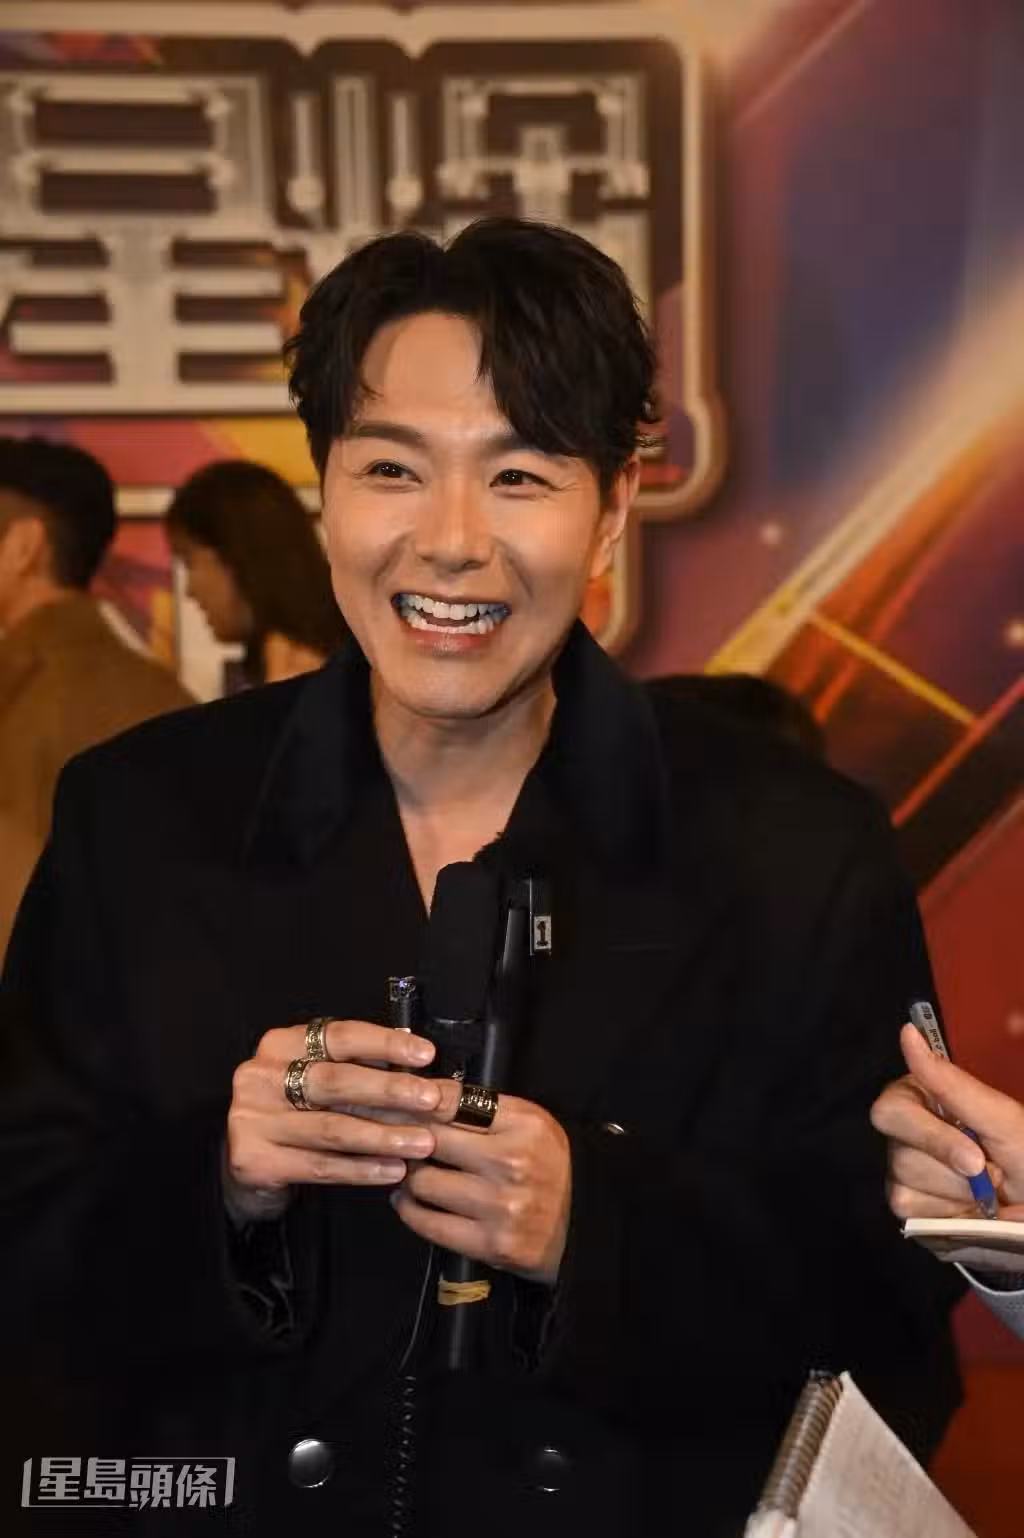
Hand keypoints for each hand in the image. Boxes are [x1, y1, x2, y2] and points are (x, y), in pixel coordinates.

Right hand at [225, 1020, 441, 1222]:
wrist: (247, 1164)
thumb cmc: (298, 1115)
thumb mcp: (329, 1086)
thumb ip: (375, 1080)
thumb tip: (438, 1086)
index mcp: (282, 1045)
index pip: (340, 1036)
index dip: (386, 1043)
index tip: (426, 1055)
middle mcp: (260, 1076)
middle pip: (335, 1081)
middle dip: (389, 1090)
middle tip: (432, 1101)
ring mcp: (252, 1119)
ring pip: (331, 1128)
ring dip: (383, 1135)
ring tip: (422, 1143)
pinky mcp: (254, 1160)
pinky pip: (319, 1165)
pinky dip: (362, 1169)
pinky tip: (393, 1170)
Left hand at [390, 1087, 570, 1286]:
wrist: (586, 1226)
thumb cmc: (551, 1168)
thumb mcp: (532, 1124)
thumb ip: (484, 1110)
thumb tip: (427, 1097)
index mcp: (523, 1124)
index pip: (452, 1101)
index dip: (415, 1099)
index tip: (397, 1102)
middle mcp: (511, 1162)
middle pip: (430, 1139)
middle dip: (403, 1136)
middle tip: (390, 1137)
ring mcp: (500, 1206)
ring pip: (422, 1182)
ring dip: (406, 1176)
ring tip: (406, 1171)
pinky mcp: (489, 1244)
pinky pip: (429, 1224)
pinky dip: (410, 1209)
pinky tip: (410, 1200)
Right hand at [870, 1024, 1023, 1220]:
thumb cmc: (1023, 1157)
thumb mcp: (1001, 1121)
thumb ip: (954, 1085)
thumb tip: (907, 1033)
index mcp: (924, 1098)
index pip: (893, 1107)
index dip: (929, 1132)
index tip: (974, 1152)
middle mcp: (907, 1130)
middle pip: (897, 1147)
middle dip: (947, 1158)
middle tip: (986, 1170)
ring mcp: (902, 1167)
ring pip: (905, 1175)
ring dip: (957, 1188)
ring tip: (984, 1188)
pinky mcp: (907, 1203)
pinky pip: (909, 1205)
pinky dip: (947, 1209)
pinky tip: (967, 1206)